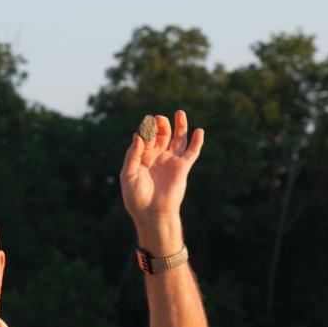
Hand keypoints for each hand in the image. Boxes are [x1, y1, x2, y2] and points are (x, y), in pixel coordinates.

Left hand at [120, 111, 203, 229]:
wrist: (152, 214)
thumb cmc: (136, 197)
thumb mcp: (128, 175)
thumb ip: (132, 155)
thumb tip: (137, 135)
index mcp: (142, 157)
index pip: (146, 137)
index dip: (146, 132)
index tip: (144, 131)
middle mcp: (157, 156)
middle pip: (162, 134)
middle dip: (161, 125)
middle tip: (159, 119)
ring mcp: (171, 161)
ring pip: (178, 139)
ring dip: (180, 125)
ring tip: (179, 113)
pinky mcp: (182, 167)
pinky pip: (192, 152)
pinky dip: (196, 141)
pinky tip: (199, 131)